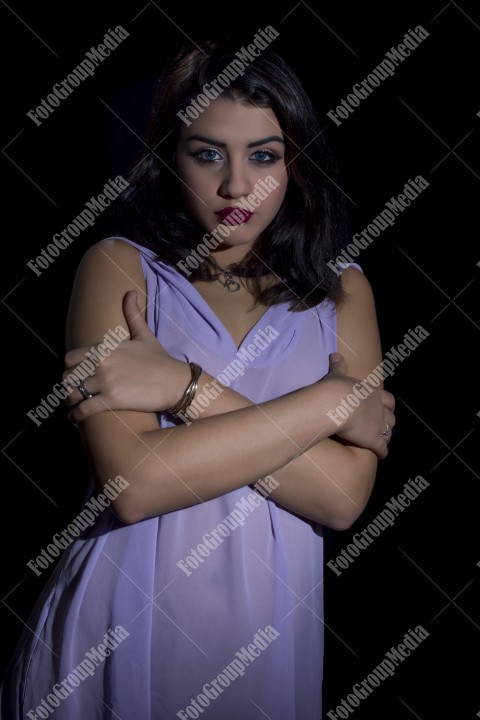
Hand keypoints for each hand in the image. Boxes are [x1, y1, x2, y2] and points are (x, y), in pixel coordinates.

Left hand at [63, 290, 190, 421]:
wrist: (175, 382)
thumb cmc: (160, 359)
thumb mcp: (144, 335)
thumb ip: (133, 314)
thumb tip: (130, 292)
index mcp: (105, 347)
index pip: (71, 357)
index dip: (70, 367)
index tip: (75, 372)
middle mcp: (101, 363)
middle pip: (68, 376)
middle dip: (69, 384)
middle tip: (74, 390)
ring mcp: (105, 382)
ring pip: (73, 393)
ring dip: (70, 400)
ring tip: (73, 404)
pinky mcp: (111, 401)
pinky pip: (84, 409)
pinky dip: (75, 415)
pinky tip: (74, 418)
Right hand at [324, 352, 395, 458]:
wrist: (335, 403)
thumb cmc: (336, 389)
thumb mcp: (337, 375)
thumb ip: (338, 366)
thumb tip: (335, 355)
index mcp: (373, 394)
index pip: (388, 400)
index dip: (387, 406)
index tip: (384, 409)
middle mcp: (379, 409)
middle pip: (391, 418)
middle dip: (388, 423)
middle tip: (382, 427)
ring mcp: (378, 425)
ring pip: (388, 433)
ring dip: (386, 437)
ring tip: (381, 441)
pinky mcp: (373, 439)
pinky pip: (382, 448)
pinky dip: (382, 452)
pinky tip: (381, 455)